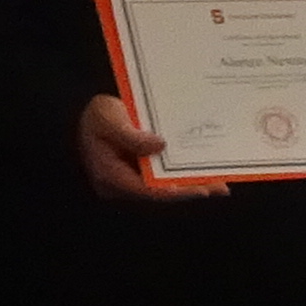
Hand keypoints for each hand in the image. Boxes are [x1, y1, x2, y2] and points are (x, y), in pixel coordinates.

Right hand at [75, 93, 216, 202]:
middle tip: (219, 187)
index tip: (199, 189)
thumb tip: (160, 145)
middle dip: (190, 189)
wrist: (86, 114)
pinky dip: (181, 173)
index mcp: (110, 176)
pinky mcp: (139, 172)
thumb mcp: (108, 119)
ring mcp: (130, 179)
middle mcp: (121, 184)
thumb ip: (131, 135)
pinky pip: (163, 176)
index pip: (147, 190)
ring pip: (164, 186)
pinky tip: (203, 171)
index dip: (175, 191)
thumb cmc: (95, 117)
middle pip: (160, 191)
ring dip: (190, 183)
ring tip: (219, 182)